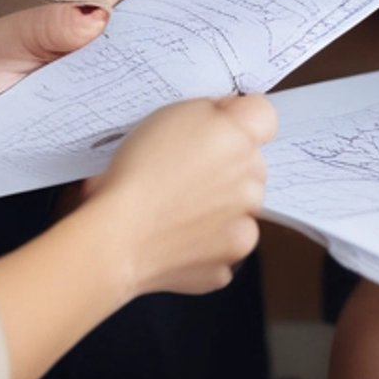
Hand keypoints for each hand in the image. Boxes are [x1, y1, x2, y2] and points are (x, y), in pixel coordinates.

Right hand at [88, 93, 276, 296]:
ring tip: (175, 207)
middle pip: (252, 165)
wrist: (115, 236)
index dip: (236, 117)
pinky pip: (222, 246)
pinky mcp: (225, 266)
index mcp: (239, 140)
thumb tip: (229, 115)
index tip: (215, 125)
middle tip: (183, 171)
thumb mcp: (169, 114)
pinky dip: (204, 243)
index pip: (263, 115)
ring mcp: (242, 230)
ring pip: (240, 209)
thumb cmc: (135, 174)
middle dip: (226, 165)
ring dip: (220, 207)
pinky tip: (175, 235)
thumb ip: (212, 112)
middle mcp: (251, 184)